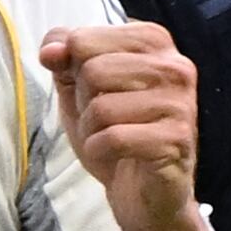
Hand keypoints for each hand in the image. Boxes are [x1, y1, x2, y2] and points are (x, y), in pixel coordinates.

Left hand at [40, 22, 203, 230]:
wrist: (144, 192)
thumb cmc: (114, 131)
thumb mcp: (79, 86)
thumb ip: (64, 57)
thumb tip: (51, 50)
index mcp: (153, 40)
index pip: (83, 39)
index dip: (73, 71)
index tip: (95, 91)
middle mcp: (175, 65)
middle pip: (92, 71)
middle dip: (84, 103)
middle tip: (104, 121)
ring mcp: (180, 102)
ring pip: (102, 106)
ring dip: (91, 130)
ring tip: (111, 138)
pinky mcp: (176, 139)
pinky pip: (113, 138)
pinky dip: (100, 151)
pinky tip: (116, 156)